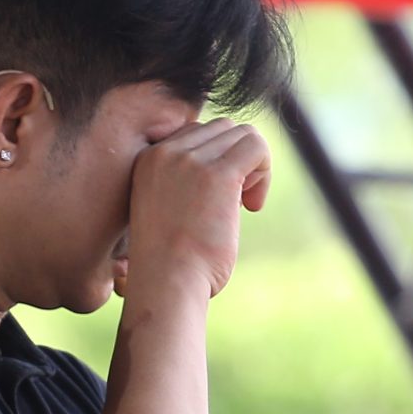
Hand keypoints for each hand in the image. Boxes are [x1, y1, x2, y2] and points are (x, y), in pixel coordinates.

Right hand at [123, 119, 271, 300]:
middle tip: (237, 202)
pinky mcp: (218, 175)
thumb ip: (185, 182)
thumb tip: (231, 164)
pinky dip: (264, 172)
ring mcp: (190, 161)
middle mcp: (165, 153)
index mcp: (148, 159)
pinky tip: (252, 206)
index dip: (217, 161)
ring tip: (244, 204)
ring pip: (242, 134)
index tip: (218, 199)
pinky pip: (256, 147)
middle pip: (222, 129)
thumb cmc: (169, 262)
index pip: (197, 133)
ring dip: (252, 166)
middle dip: (237, 160)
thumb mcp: (165, 209)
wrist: (166, 284)